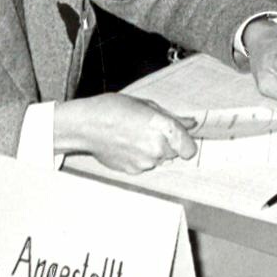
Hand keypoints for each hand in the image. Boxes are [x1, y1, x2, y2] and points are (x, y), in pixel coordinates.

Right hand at [54, 95, 195, 172]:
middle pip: (174, 153)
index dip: (185, 143)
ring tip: (134, 137)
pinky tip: (126, 146)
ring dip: (153, 151)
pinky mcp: (132, 171)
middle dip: (167, 144)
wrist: (85, 125)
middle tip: (149, 131)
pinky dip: (139, 158)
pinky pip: (144, 166)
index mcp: (164, 128)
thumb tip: (191, 123)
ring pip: (159, 160)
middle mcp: (157, 149)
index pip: (189, 149)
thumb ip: (172, 117)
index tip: (180, 139)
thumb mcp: (146, 105)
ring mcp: (144, 163)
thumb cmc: (114, 109)